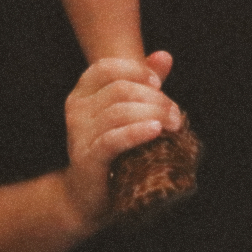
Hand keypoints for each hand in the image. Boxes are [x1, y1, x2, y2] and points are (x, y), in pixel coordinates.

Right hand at [62, 51, 179, 227]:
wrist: (90, 196)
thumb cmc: (114, 150)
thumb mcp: (128, 113)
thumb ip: (144, 84)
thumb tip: (165, 56)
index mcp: (82, 93)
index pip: (106, 67)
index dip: (135, 71)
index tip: (158, 83)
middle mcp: (76, 110)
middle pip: (119, 90)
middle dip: (154, 98)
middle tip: (175, 113)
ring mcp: (78, 134)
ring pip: (118, 112)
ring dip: (152, 114)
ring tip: (173, 123)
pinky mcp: (87, 158)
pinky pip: (113, 139)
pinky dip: (137, 132)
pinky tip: (156, 131)